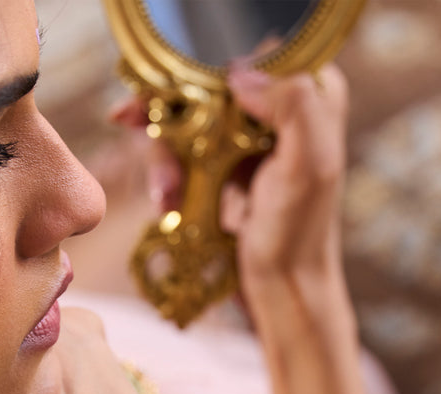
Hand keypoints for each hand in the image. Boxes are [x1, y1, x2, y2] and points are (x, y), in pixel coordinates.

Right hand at [115, 67, 372, 393]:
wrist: (282, 289)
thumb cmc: (299, 236)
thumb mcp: (308, 166)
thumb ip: (291, 105)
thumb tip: (239, 75)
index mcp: (310, 96)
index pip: (247, 57)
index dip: (199, 70)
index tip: (160, 92)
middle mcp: (278, 111)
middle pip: (205, 88)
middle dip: (170, 117)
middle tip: (130, 126)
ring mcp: (247, 142)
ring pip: (187, 123)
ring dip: (165, 157)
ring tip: (165, 197)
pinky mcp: (224, 170)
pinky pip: (183, 156)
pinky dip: (168, 176)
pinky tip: (167, 203)